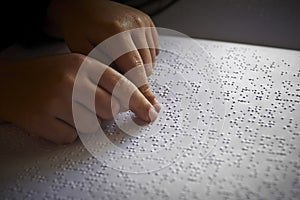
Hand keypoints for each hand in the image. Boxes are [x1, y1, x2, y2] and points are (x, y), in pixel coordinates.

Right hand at [0, 54, 157, 143]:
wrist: (11, 83)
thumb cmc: (51, 76)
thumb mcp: (78, 67)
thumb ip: (105, 82)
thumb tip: (136, 103)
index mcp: (83, 64)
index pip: (120, 84)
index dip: (139, 101)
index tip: (151, 113)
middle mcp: (71, 80)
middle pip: (109, 110)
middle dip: (105, 112)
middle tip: (87, 103)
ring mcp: (55, 100)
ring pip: (91, 126)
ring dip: (83, 122)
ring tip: (66, 108)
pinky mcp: (42, 121)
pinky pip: (71, 137)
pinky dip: (66, 132)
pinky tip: (54, 118)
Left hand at [46, 0, 159, 105]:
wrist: (83, 5)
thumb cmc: (79, 28)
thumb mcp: (83, 54)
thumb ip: (104, 75)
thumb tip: (121, 97)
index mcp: (116, 33)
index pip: (135, 70)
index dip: (141, 92)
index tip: (148, 109)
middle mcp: (134, 25)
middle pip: (145, 68)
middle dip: (135, 81)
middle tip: (121, 82)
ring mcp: (143, 23)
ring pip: (151, 61)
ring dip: (139, 69)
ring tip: (120, 63)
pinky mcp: (148, 23)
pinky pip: (153, 50)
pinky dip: (143, 58)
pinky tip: (128, 54)